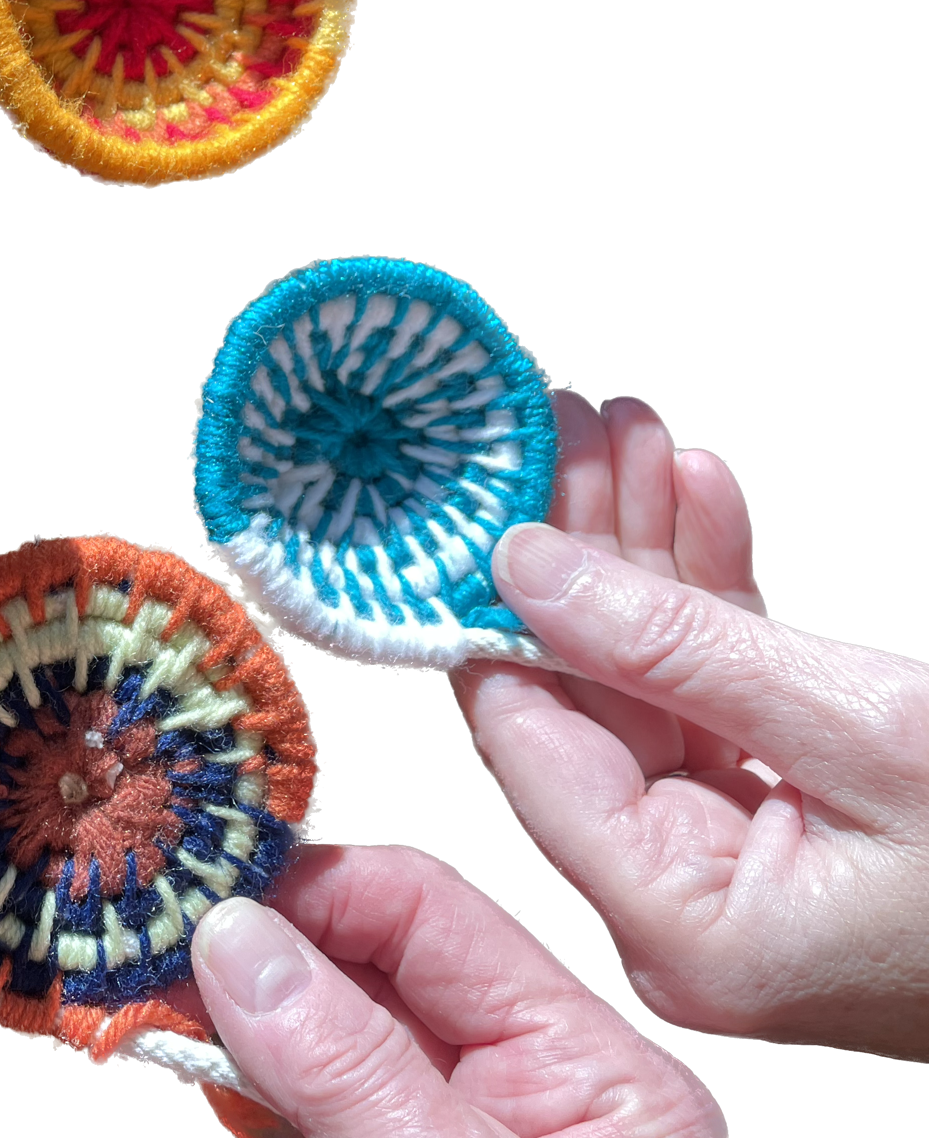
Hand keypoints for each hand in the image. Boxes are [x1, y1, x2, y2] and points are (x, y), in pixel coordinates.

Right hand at [192, 844, 724, 1135]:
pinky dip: (242, 1086)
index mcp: (592, 1074)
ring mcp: (452, 1134)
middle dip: (253, 953)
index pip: (430, 916)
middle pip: (359, 974)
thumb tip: (238, 943)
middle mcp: (522, 1094)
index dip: (313, 890)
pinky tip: (192, 1062)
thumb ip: (357, 1070)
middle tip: (152, 938)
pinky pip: (302, 1106)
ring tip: (150, 997)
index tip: (209, 891)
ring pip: (315, 1040)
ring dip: (229, 1018)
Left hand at [452, 393, 928, 1059]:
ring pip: (651, 679)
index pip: (529, 742)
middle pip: (586, 697)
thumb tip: (526, 567)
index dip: (491, 605)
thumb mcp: (869, 729)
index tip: (478, 491)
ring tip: (617, 430)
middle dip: (578, 546)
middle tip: (558, 426)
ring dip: (642, 550)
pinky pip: (725, 693)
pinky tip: (693, 494)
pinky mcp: (799, 821)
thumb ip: (680, 647)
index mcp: (684, 922)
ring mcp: (741, 864)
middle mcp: (689, 904)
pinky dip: (715, 593)